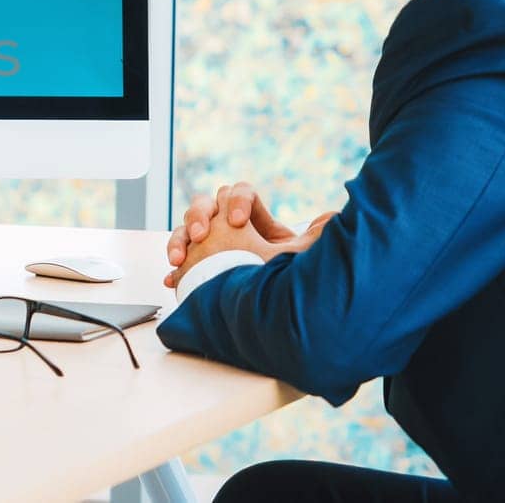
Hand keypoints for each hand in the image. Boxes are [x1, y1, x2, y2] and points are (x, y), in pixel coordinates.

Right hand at [163, 181, 336, 287]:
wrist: (275, 313)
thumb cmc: (286, 280)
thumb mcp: (301, 257)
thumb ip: (315, 236)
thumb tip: (332, 217)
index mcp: (251, 218)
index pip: (237, 192)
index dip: (236, 201)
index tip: (238, 222)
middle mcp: (226, 228)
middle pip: (204, 204)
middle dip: (198, 216)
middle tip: (202, 236)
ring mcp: (208, 248)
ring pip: (184, 229)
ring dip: (179, 240)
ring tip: (178, 259)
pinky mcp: (197, 270)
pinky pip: (179, 264)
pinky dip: (175, 271)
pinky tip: (171, 279)